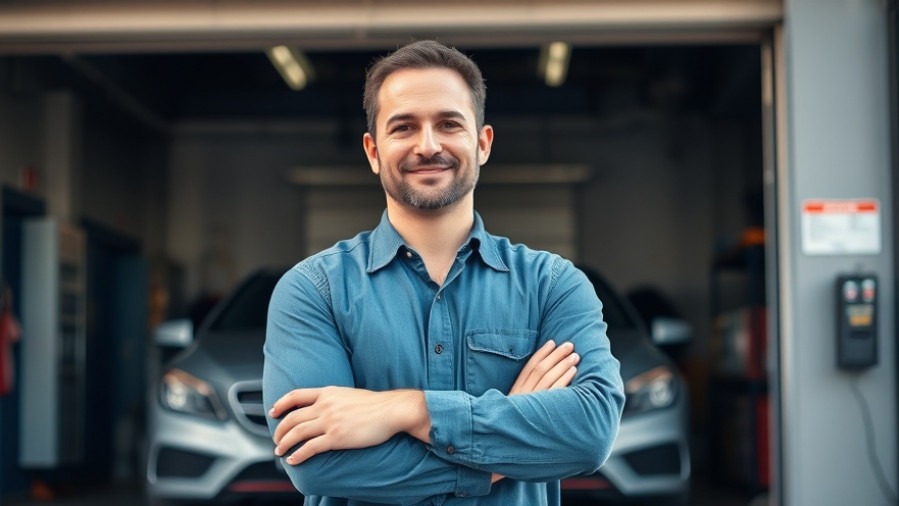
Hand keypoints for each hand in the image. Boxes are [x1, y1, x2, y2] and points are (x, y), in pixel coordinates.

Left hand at [270, 386, 428, 464]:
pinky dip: (298, 455)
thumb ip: (335, 399)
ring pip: (297, 433)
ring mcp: (330, 422)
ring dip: (284, 443)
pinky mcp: (336, 438)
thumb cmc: (376, 404)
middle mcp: (325, 406)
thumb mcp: (350, 394)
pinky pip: (310, 448)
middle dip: (280, 430)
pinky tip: (293, 460)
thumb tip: (327, 407)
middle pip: (293, 417)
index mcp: (328, 393)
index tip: (273, 411)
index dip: (281, 404)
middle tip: (276, 439)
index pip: (296, 395)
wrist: (392, 410)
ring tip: (280, 451)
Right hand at [492, 340, 578, 483]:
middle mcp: (522, 396)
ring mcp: (531, 404)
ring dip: (563, 365)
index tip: (551, 342)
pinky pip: (555, 393)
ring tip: (575, 356)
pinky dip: (564, 379)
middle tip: (569, 345)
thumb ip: (524, 397)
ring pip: (548, 378)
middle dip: (556, 355)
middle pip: (540, 370)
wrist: (502, 450)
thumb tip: (538, 382)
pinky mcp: (541, 413)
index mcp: (515, 393)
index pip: (528, 368)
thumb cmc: (511, 430)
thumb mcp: (513, 410)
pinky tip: (573, 372)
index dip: (541, 354)